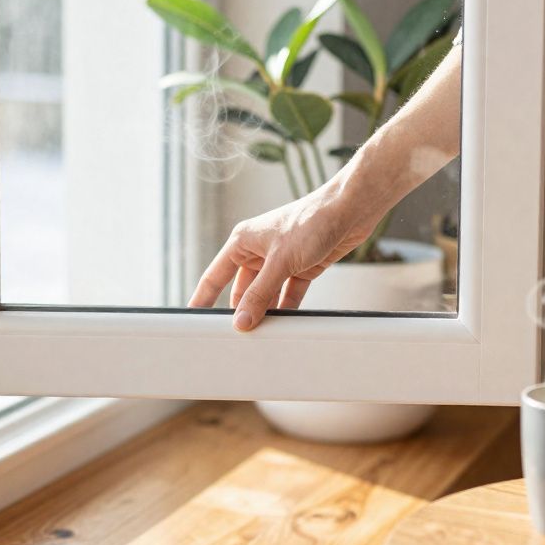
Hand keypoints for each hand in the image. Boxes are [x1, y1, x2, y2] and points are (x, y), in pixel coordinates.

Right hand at [188, 182, 383, 331]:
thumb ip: (260, 294)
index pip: (214, 276)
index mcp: (243, 242)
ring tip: (260, 335)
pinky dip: (287, 309)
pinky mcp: (301, 267)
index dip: (203, 298)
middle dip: (240, 311)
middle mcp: (258, 251)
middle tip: (235, 335)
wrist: (350, 209)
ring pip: (265, 294)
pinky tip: (285, 325)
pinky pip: (288, 294)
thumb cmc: (311, 221)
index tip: (194, 319)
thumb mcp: (281, 262)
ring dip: (265, 312)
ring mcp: (280, 260)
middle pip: (241, 289)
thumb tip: (242, 321)